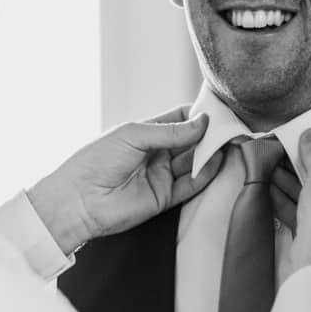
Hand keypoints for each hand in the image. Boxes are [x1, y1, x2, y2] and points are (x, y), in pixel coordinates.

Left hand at [28, 108, 222, 253]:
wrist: (78, 200)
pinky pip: (191, 185)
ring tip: (229, 143)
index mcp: (146, 132)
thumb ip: (171, 131)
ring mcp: (162, 175)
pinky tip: (217, 162)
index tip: (220, 111)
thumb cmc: (96, 160)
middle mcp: (157, 152)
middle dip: (211, 134)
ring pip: (195, 162)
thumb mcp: (134, 135)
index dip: (200, 114)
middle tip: (232, 128)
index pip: (181, 119)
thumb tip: (203, 123)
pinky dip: (206, 175)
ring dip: (212, 153)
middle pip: (192, 140)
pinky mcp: (165, 197)